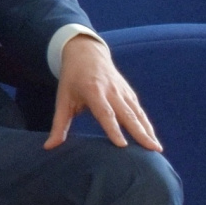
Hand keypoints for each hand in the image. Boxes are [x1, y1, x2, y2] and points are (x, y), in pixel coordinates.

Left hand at [47, 35, 160, 150]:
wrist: (86, 53)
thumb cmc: (71, 79)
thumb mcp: (62, 99)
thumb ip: (58, 124)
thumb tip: (49, 147)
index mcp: (93, 91)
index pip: (105, 113)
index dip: (113, 129)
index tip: (123, 145)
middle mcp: (111, 91)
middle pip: (127, 114)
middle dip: (140, 133)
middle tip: (152, 150)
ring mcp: (123, 91)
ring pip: (137, 113)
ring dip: (148, 130)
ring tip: (156, 149)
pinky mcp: (129, 92)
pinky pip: (139, 110)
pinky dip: (147, 123)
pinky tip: (152, 137)